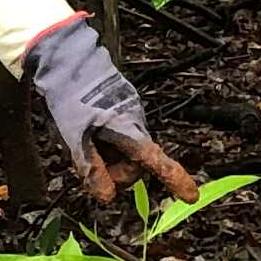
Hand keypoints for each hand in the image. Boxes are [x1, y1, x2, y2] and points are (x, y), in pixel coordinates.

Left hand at [22, 16, 196, 201]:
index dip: (175, 180)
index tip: (191, 197)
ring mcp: (130, 117)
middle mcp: (136, 123)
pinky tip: (85, 133)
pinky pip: (118, 139)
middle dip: (114, 174)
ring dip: (106, 159)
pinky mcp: (121, 112)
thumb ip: (92, 169)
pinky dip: (104, 145)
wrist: (69, 62)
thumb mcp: (75, 138)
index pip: (157, 162)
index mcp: (130, 131)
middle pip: (134, 166)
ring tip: (81, 144)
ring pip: (123, 153)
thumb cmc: (73, 98)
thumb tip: (107, 197)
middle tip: (88, 170)